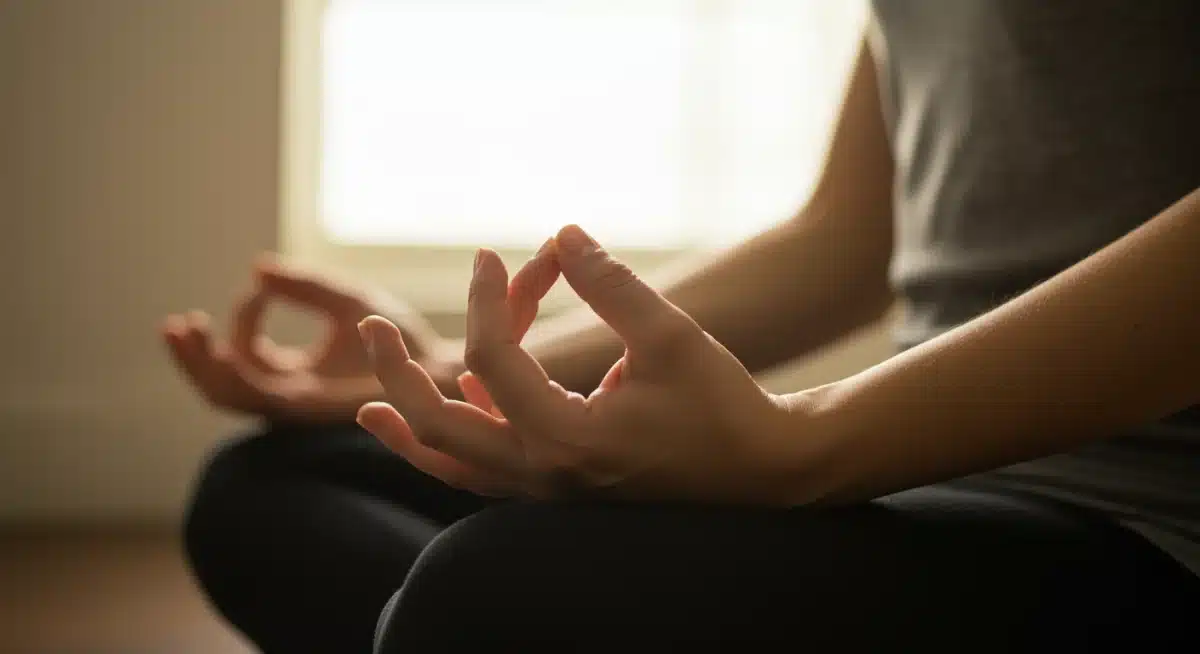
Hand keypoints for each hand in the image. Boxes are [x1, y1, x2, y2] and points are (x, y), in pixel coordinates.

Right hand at [163, 256, 461, 421]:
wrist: (443, 363)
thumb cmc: (404, 337)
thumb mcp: (345, 302)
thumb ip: (304, 287)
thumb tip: (257, 268)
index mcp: (296, 377)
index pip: (247, 358)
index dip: (242, 322)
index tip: (262, 287)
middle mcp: (292, 396)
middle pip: (222, 387)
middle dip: (192, 358)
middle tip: (176, 325)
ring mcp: (299, 406)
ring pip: (229, 395)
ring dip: (201, 363)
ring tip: (187, 329)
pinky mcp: (311, 408)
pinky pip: (257, 394)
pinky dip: (237, 364)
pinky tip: (237, 332)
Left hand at [356, 226, 795, 502]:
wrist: (763, 471)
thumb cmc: (721, 404)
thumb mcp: (668, 334)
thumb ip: (609, 284)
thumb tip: (563, 233)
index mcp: (565, 439)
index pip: (492, 360)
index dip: (486, 298)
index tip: (490, 257)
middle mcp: (544, 474)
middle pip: (440, 427)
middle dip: (397, 374)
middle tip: (368, 330)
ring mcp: (549, 490)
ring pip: (455, 467)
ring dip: (411, 429)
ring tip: (369, 403)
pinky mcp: (562, 488)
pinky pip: (489, 473)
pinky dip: (459, 444)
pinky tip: (461, 398)